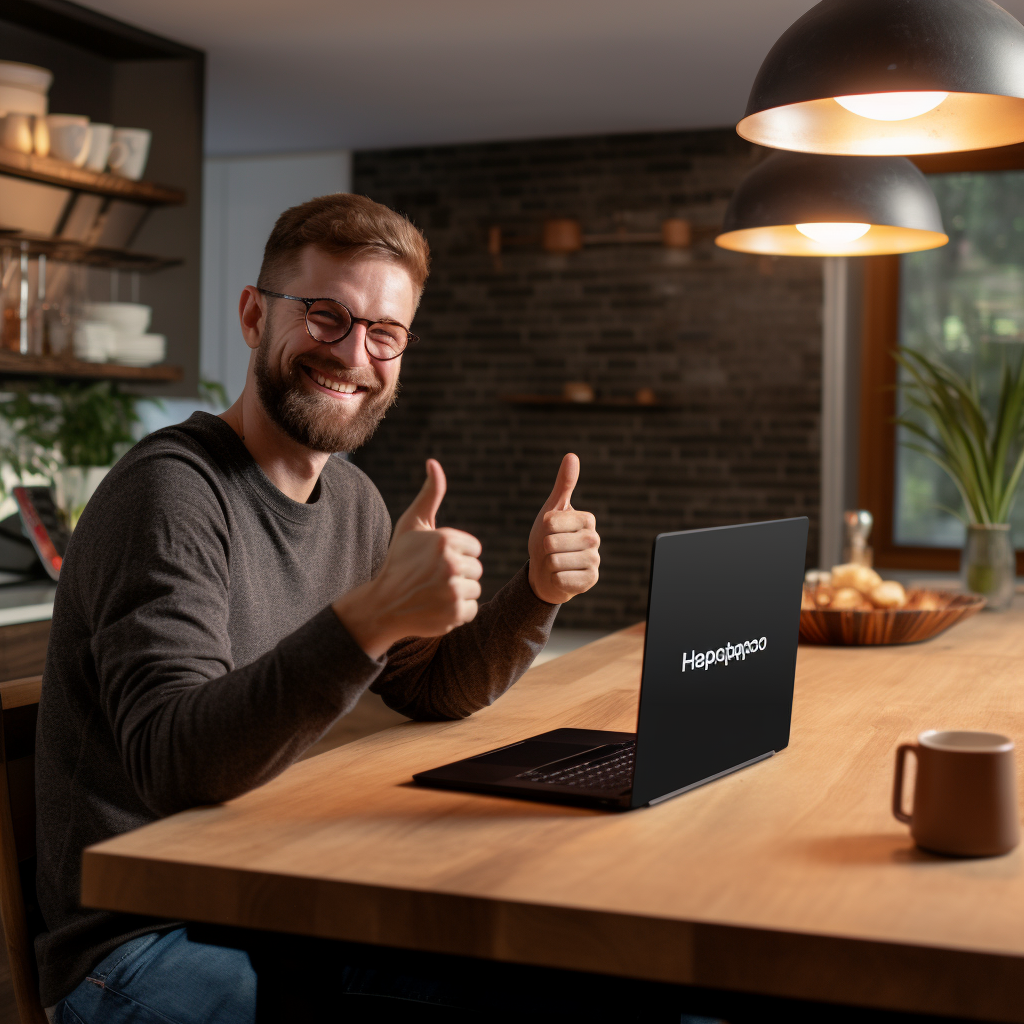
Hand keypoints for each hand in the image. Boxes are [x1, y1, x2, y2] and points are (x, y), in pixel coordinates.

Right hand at [333, 459, 482, 658]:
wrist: (382, 604)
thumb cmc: (399, 560)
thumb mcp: (412, 524)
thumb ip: (430, 494)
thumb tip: (434, 462)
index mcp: (445, 539)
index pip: (473, 549)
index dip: (456, 555)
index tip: (434, 561)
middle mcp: (451, 564)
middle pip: (476, 570)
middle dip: (458, 574)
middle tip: (432, 579)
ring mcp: (453, 591)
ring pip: (475, 590)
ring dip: (458, 594)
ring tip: (433, 592)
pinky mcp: (455, 614)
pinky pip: (472, 610)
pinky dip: (457, 612)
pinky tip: (436, 607)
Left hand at [528, 453, 599, 604]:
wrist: (547, 571)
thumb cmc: (549, 537)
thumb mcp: (552, 510)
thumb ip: (563, 484)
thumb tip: (572, 455)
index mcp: (587, 519)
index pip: (551, 521)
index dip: (543, 529)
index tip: (550, 532)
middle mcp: (595, 539)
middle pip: (552, 542)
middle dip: (544, 548)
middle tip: (551, 550)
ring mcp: (595, 561)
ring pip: (556, 561)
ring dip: (548, 564)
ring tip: (555, 563)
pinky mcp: (591, 580)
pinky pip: (561, 579)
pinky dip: (554, 578)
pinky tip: (560, 576)